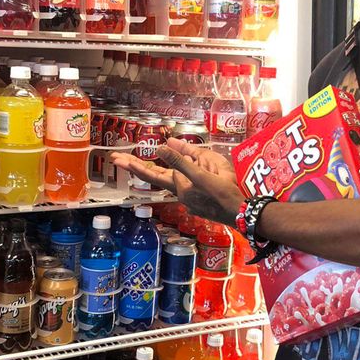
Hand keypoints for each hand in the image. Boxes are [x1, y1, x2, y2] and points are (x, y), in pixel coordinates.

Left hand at [110, 137, 243, 225]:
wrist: (243, 212)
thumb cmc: (225, 191)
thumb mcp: (204, 171)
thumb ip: (181, 159)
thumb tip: (161, 147)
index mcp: (180, 186)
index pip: (153, 173)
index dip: (137, 164)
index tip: (120, 158)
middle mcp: (181, 194)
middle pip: (155, 177)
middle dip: (135, 167)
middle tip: (116, 159)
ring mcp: (190, 200)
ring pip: (174, 179)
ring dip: (162, 170)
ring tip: (154, 161)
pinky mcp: (199, 204)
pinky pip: (189, 184)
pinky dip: (187, 175)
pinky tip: (194, 172)